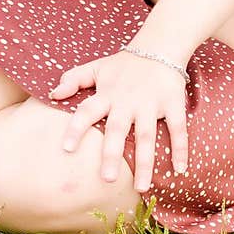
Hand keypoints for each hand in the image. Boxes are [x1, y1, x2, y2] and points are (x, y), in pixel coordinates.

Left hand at [50, 50, 188, 192]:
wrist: (160, 46)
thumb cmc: (124, 63)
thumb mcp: (97, 67)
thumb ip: (74, 79)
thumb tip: (53, 93)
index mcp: (107, 94)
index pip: (87, 111)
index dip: (76, 128)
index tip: (67, 149)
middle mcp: (127, 102)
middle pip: (117, 130)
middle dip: (112, 154)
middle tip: (106, 179)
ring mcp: (151, 104)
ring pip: (147, 136)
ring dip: (145, 163)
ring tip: (141, 188)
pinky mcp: (173, 104)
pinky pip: (177, 129)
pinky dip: (180, 148)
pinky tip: (180, 170)